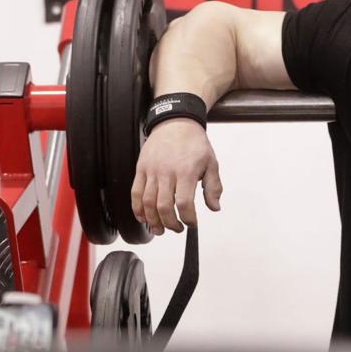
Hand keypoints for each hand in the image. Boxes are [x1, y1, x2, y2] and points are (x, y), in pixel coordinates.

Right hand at [131, 118, 222, 234]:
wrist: (176, 122)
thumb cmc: (194, 143)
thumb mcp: (211, 163)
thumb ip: (214, 187)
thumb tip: (215, 208)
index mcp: (187, 171)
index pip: (184, 202)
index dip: (188, 219)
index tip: (192, 224)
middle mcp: (167, 171)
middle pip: (164, 206)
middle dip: (170, 224)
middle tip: (177, 229)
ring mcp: (151, 170)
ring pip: (147, 202)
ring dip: (153, 221)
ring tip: (160, 230)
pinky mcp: (141, 169)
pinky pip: (135, 193)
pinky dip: (137, 209)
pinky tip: (143, 218)